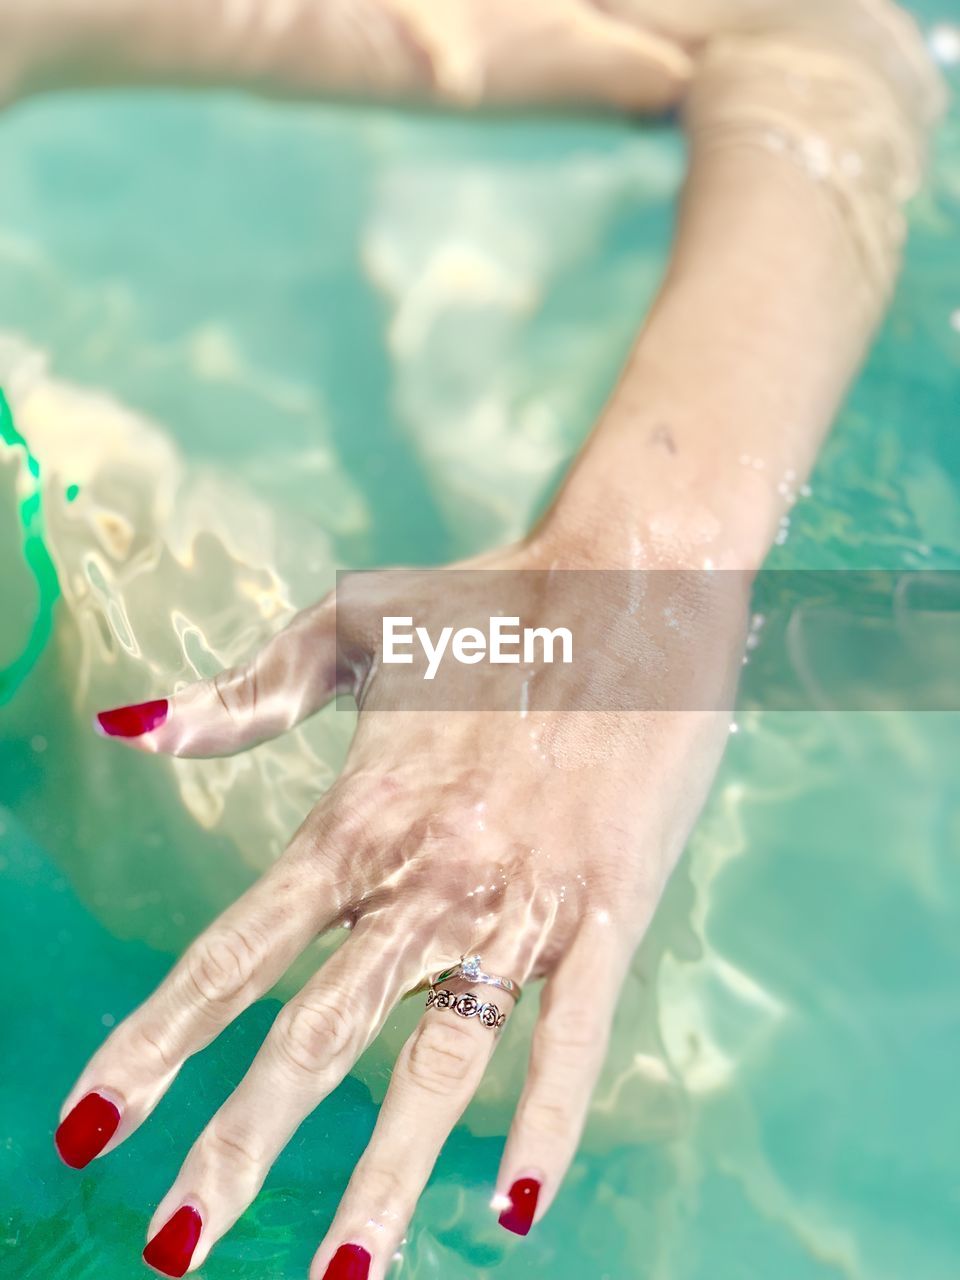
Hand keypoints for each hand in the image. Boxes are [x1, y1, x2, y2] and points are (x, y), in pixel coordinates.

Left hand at [55, 535, 742, 1278]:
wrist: (631, 581)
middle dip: (241, 1145)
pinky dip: (546, 1125)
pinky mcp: (609, 909)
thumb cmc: (486, 603)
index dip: (155, 1043)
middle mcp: (426, 875)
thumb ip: (242, 695)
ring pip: (440, 1061)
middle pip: (317, 1033)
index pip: (234, 951)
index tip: (90, 1126)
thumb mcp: (350, 629)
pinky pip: (574, 1038)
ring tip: (338, 1278)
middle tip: (173, 1245)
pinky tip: (516, 1212)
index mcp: (357, 815)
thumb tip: (124, 727)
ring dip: (387, 1177)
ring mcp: (521, 900)